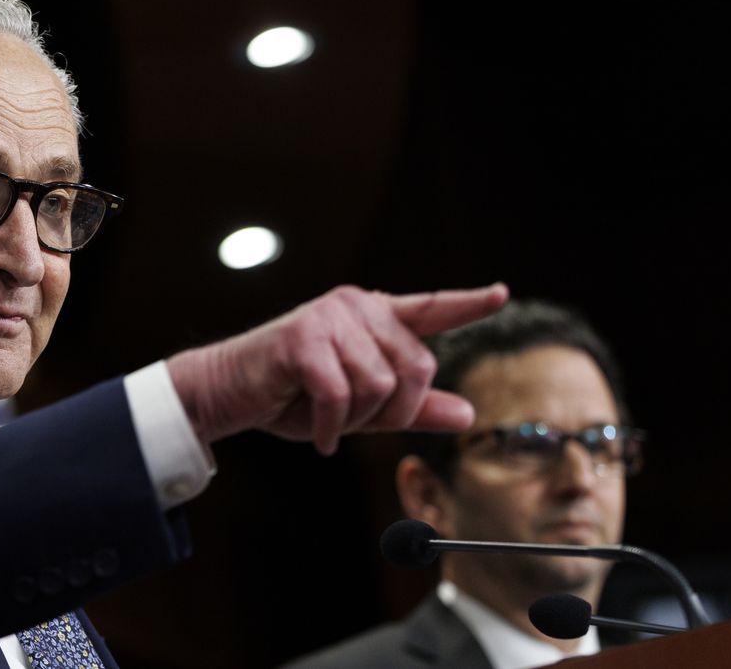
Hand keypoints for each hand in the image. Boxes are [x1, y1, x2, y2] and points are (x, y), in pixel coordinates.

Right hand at [166, 283, 508, 454]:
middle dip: (392, 410)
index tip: (501, 293)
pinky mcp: (303, 338)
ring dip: (355, 419)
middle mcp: (357, 307)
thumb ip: (413, 408)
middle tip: (354, 423)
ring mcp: (329, 318)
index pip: (430, 310)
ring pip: (379, 385)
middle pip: (417, 367)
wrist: (229, 394)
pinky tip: (318, 437)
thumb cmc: (293, 397)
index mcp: (374, 317)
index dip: (468, 303)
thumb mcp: (362, 409)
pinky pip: (340, 395)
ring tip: (327, 419)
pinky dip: (330, 427)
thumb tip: (468, 414)